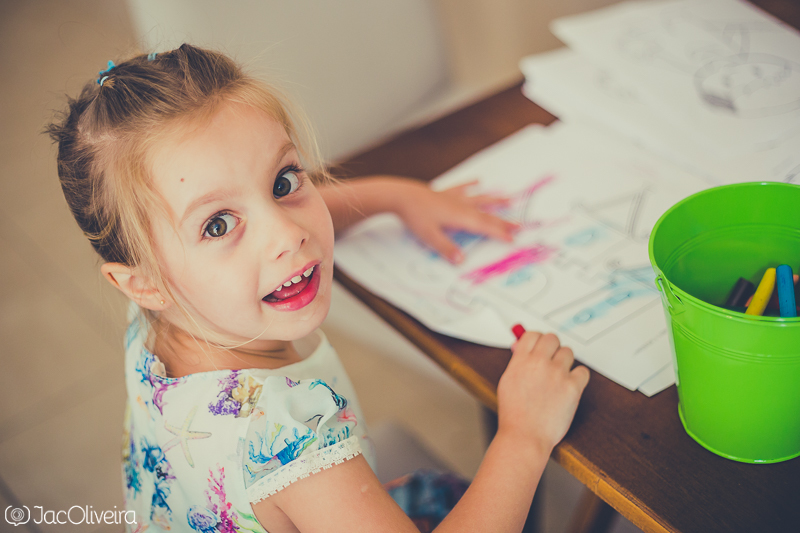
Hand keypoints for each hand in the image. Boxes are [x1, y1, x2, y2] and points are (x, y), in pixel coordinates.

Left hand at [394, 179, 519, 263]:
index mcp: (460, 218)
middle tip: (519, 226)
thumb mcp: (430, 236)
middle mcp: (461, 206)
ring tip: (509, 199)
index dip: (499, 233)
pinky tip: (478, 180)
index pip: (484, 227)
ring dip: (494, 200)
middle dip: (503, 221)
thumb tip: (461, 261)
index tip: (513, 239)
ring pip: (479, 198)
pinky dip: (471, 184)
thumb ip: (446, 249)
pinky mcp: (445, 192)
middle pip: (486, 215)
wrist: (401, 195)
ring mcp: (454, 197)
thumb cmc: (415, 216)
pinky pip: (462, 188)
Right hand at [497, 331, 589, 456]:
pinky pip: (583, 371)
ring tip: (559, 376)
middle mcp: (539, 363)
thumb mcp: (507, 382)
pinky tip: (570, 386)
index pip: (532, 335)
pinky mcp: (573, 387)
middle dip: (552, 347)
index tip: (540, 346)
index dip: (537, 340)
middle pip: (552, 338)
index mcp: (521, 360)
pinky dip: (578, 377)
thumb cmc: (514, 414)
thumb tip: (522, 348)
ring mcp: (557, 374)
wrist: (525, 436)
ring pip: (568, 352)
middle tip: (551, 359)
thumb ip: (517, 363)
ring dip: (564, 361)